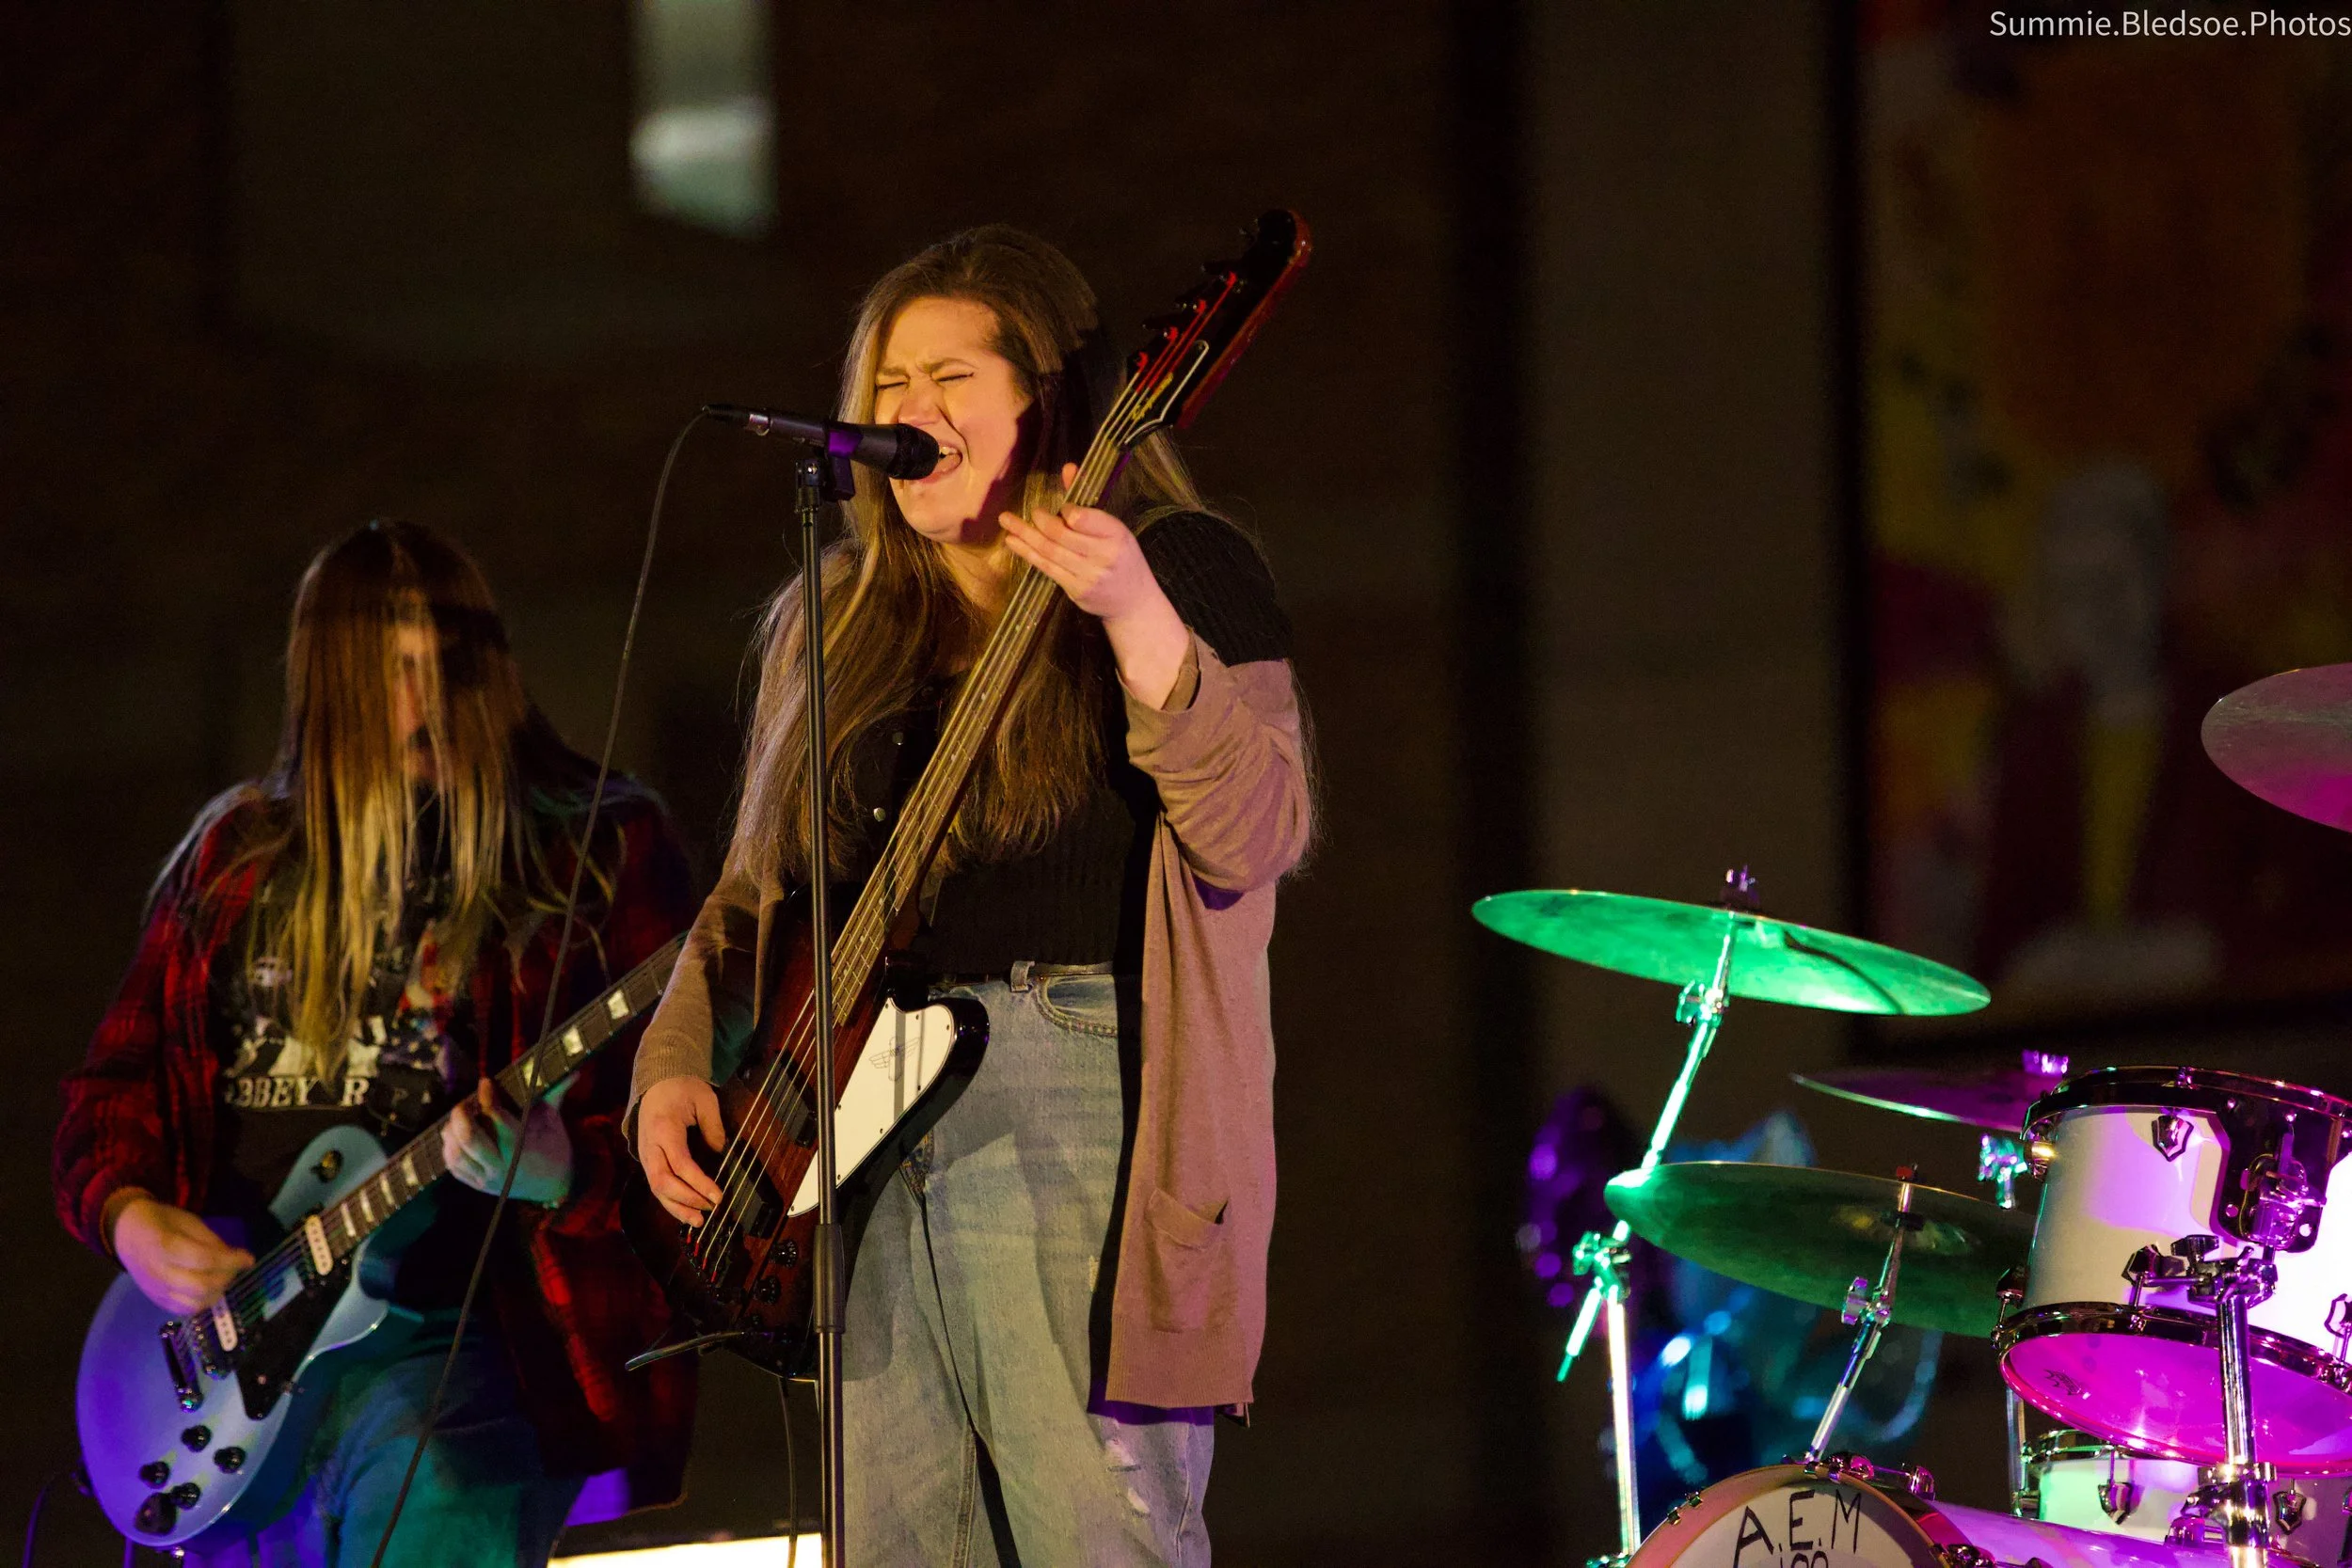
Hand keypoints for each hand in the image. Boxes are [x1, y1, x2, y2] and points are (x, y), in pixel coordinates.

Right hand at [113, 1197, 253, 1315]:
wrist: (126, 1234)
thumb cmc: (161, 1222)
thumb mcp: (188, 1221)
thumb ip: (210, 1241)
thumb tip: (233, 1259)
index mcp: (164, 1246)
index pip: (204, 1259)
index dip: (231, 1261)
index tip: (249, 1258)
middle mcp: (158, 1272)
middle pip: (200, 1286)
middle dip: (226, 1277)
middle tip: (236, 1267)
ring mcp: (155, 1290)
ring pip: (193, 1304)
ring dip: (216, 1293)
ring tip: (223, 1278)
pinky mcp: (155, 1300)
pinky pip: (183, 1310)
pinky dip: (202, 1303)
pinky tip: (210, 1288)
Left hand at [442, 1078, 572, 1205]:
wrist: (552, 1184)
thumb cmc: (553, 1146)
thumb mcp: (554, 1120)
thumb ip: (556, 1093)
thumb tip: (573, 1070)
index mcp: (522, 1146)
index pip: (495, 1116)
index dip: (486, 1095)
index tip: (485, 1082)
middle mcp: (502, 1166)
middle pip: (469, 1136)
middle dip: (461, 1113)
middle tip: (467, 1102)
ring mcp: (487, 1179)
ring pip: (456, 1153)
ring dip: (452, 1131)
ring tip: (459, 1119)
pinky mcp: (477, 1185)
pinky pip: (453, 1167)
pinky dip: (449, 1149)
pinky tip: (455, 1136)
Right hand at [638, 1074, 726, 1226]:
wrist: (658, 1081)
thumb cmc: (682, 1088)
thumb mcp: (704, 1099)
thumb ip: (713, 1127)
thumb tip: (720, 1153)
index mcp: (663, 1129)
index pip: (680, 1164)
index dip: (699, 1183)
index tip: (718, 1196)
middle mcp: (649, 1145)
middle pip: (662, 1181)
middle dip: (687, 1199)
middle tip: (711, 1208)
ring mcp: (645, 1154)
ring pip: (655, 1188)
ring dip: (676, 1207)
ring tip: (698, 1221)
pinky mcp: (647, 1160)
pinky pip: (656, 1184)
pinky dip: (670, 1201)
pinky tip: (686, 1211)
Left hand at [1000, 465, 1190, 705]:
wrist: (1134, 600)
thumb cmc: (1123, 558)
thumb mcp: (1114, 528)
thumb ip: (1088, 502)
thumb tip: (1068, 468)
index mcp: (1116, 535)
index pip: (1085, 518)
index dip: (1068, 511)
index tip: (1063, 509)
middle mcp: (1103, 556)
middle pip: (1062, 535)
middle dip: (1041, 521)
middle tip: (1031, 512)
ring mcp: (1088, 576)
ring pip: (1050, 552)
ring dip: (1025, 535)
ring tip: (1006, 521)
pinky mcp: (1075, 590)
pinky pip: (1047, 568)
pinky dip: (1027, 553)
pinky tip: (1013, 542)